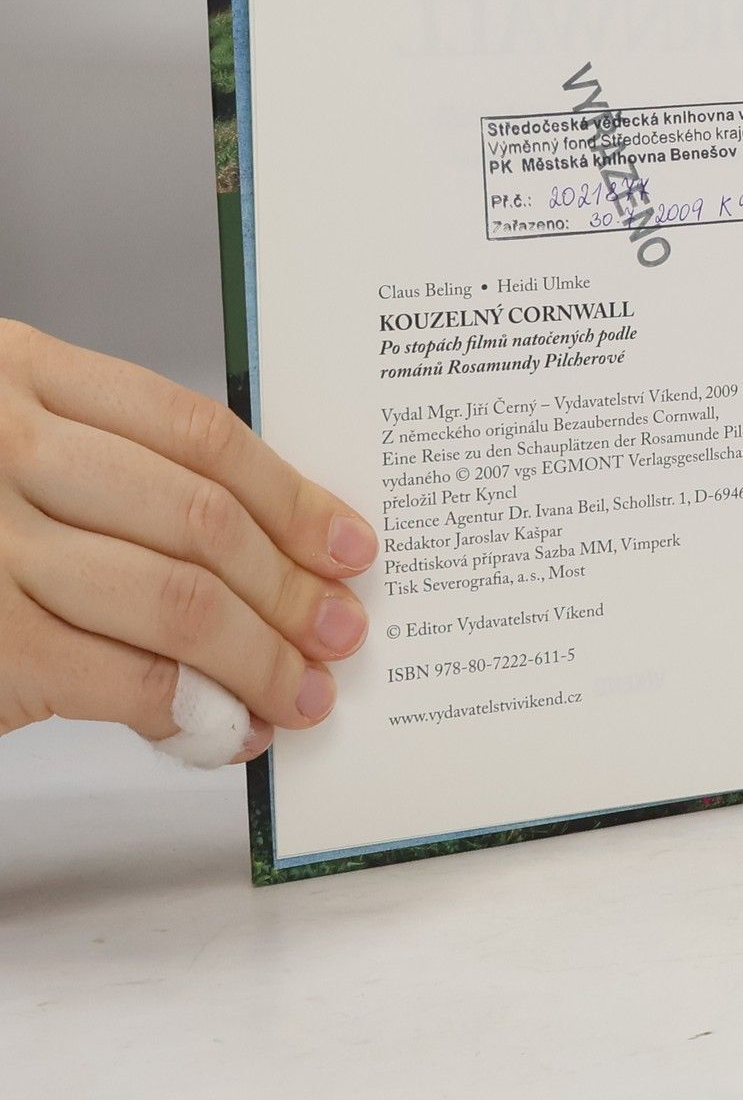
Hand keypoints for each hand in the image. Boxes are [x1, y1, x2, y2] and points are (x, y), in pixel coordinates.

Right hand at [0, 319, 375, 760]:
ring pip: (177, 600)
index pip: (201, 433)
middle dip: (291, 588)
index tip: (350, 546)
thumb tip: (268, 551)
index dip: (292, 497)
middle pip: (202, 519)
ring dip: (260, 657)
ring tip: (301, 692)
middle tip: (341, 631)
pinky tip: (225, 726)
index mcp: (23, 373)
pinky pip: (119, 677)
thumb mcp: (10, 445)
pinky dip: (191, 709)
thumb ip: (112, 472)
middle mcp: (2, 447)